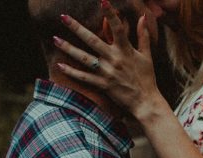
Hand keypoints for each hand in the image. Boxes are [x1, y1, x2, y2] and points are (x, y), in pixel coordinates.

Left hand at [55, 2, 164, 118]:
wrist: (145, 102)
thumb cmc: (147, 79)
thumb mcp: (147, 56)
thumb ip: (143, 36)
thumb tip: (142, 16)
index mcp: (125, 50)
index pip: (117, 27)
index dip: (110, 14)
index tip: (102, 1)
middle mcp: (114, 59)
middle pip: (92, 40)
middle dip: (77, 28)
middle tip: (63, 17)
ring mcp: (107, 72)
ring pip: (84, 58)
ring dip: (68, 48)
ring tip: (55, 39)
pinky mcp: (103, 85)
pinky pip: (84, 78)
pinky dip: (72, 72)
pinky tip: (60, 65)